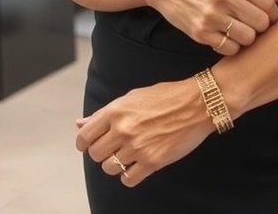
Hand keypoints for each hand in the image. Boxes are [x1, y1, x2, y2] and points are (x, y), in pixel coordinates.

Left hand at [76, 77, 209, 187]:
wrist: (197, 104)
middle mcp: (123, 129)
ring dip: (115, 164)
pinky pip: (128, 179)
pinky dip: (129, 175)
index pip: (84, 136)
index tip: (89, 144)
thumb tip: (80, 124)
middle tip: (113, 147)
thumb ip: (104, 113)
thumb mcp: (132, 97)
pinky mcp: (152, 162)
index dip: (84, 143)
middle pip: (95, 155)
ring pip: (110, 168)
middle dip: (101, 153)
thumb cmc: (165, 97)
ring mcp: (137, 147)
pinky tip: (136, 165)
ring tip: (127, 155)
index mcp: (116, 110)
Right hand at [146, 0, 277, 53]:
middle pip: (260, 23)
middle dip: (260, 26)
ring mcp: (211, 15)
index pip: (267, 3)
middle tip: (252, 24)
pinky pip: (229, 48)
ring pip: (247, 38)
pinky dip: (231, 46)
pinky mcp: (200, 32)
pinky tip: (225, 36)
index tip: (266, 16)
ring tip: (238, 30)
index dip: (271, 13)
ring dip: (246, 37)